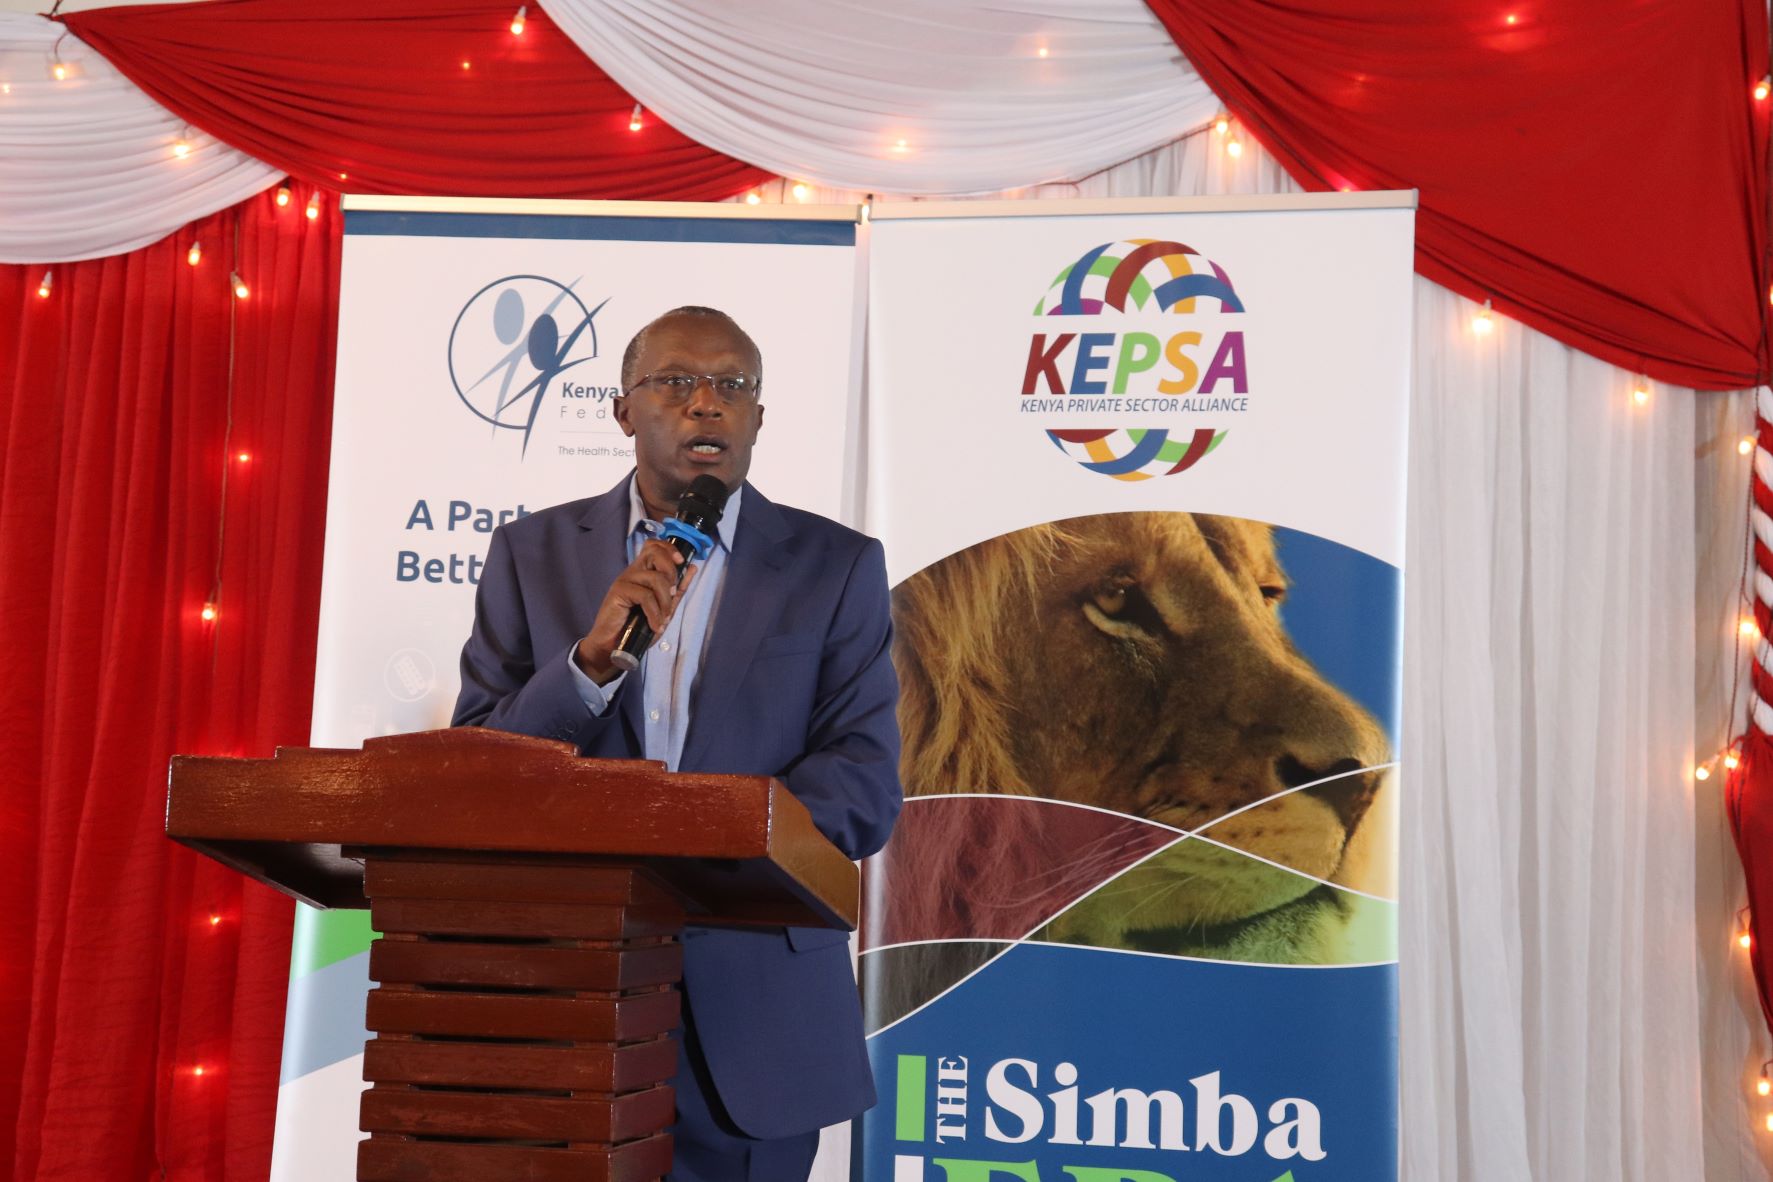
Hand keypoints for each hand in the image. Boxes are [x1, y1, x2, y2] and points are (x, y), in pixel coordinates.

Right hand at [574, 539, 696, 683]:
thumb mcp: (664, 608)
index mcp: (643, 572)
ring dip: (665, 601)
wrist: (612, 646)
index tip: (682, 562)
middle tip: (672, 594)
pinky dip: (655, 614)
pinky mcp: (618, 591)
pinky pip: (645, 596)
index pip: (654, 546)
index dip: (670, 548)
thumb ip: (677, 590)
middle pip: (655, 552)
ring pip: (655, 578)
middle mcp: (633, 571)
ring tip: (663, 619)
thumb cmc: (637, 628)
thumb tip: (692, 568)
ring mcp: (624, 580)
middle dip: (671, 572)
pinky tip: (654, 625)